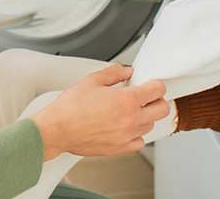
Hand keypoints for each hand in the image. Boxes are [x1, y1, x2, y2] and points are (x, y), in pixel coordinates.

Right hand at [30, 65, 168, 160]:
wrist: (57, 130)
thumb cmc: (70, 108)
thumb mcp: (92, 80)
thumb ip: (114, 73)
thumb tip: (126, 71)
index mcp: (127, 100)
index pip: (158, 90)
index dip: (155, 84)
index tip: (150, 84)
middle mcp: (131, 119)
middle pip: (162, 109)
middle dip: (156, 100)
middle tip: (145, 96)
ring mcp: (127, 136)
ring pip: (151, 125)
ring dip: (145, 116)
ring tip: (131, 111)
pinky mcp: (120, 148)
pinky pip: (139, 142)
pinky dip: (136, 134)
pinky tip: (125, 127)